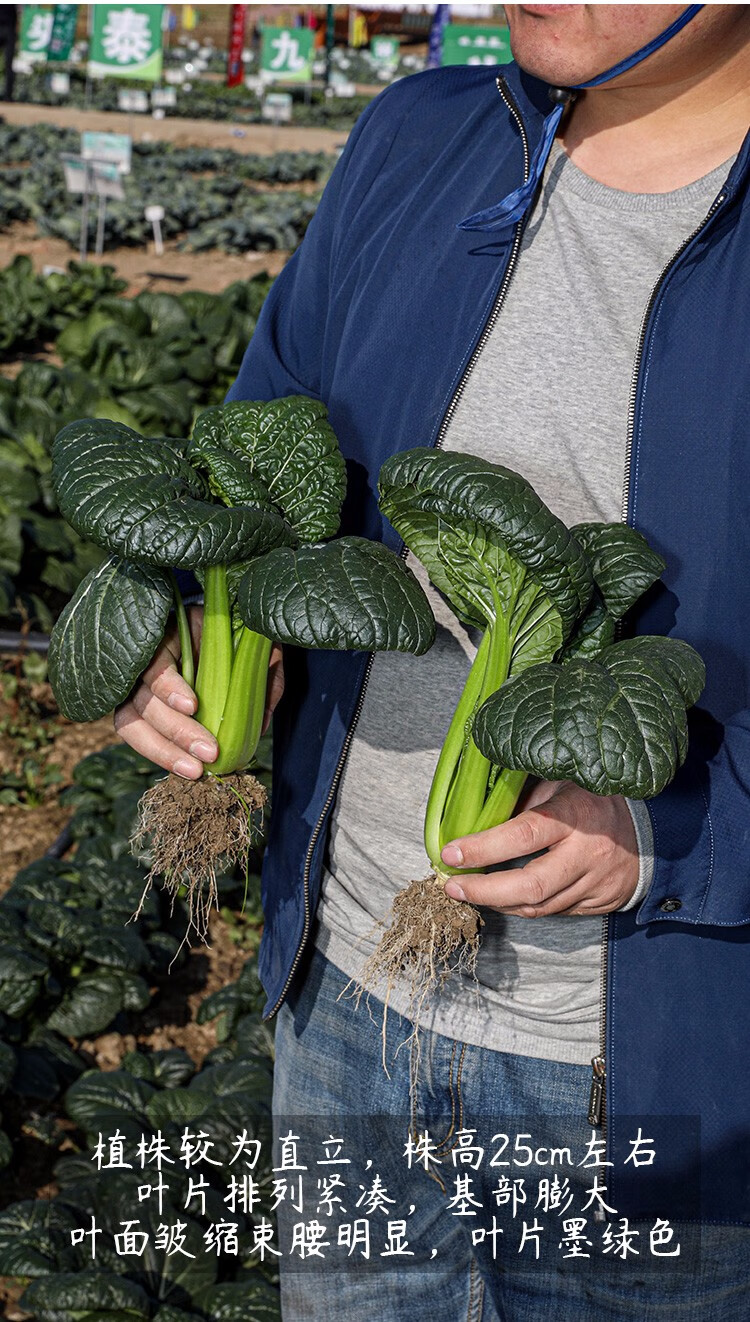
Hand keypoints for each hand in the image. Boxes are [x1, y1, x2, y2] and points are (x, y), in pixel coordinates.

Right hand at [113, 606, 284, 777]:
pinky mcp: (137, 709)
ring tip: (194, 771)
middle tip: (208, 753)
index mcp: (168, 636)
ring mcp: (134, 686)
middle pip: (143, 700)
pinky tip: (183, 767)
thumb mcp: (253, 645)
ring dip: (163, 751)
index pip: (156, 662)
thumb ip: (262, 674)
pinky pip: (137, 734)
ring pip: (131, 723)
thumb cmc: (234, 637)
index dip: (169, 686)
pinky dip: (160, 753)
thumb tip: (259, 724)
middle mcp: (143, 662)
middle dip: (175, 731)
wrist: (221, 634)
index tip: (193, 706)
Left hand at [440, 780, 638, 916]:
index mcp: (575, 815)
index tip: (450, 853)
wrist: (651, 831)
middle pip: (530, 886)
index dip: (483, 847)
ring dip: (498, 903)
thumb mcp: (559, 785)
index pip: (523, 835)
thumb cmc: (593, 800)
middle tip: (452, 886)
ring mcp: (595, 883)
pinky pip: (554, 913)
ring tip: (469, 892)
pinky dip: (523, 907)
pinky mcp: (598, 904)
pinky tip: (503, 897)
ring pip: (539, 907)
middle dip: (484, 891)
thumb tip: (473, 815)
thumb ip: (521, 800)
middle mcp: (586, 853)